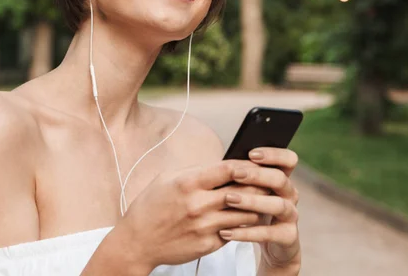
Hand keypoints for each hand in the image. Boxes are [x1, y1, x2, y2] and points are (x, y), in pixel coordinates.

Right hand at [114, 160, 269, 269]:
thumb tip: (222, 166)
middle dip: (259, 185)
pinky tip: (247, 218)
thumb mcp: (167, 178)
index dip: (247, 165)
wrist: (137, 241)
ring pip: (244, 214)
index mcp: (188, 183)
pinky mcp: (207, 244)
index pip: (228, 168)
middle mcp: (198, 204)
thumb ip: (195, 171)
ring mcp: (204, 226)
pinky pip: (235, 232)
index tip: (256, 163)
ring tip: (264, 200)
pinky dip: (243, 224)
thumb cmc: (150, 206)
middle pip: (242, 191)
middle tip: (270, 180)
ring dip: (256, 206)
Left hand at [220, 148, 300, 269]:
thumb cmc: (252, 210)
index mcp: (282, 179)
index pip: (288, 160)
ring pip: (278, 205)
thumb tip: (219, 164)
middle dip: (257, 175)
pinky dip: (246, 233)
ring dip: (252, 201)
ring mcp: (291, 216)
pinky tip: (226, 231)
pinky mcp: (288, 237)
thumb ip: (240, 178)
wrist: (269, 245)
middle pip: (280, 179)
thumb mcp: (247, 192)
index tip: (251, 153)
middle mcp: (290, 194)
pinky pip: (269, 234)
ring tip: (229, 199)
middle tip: (235, 174)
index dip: (273, 154)